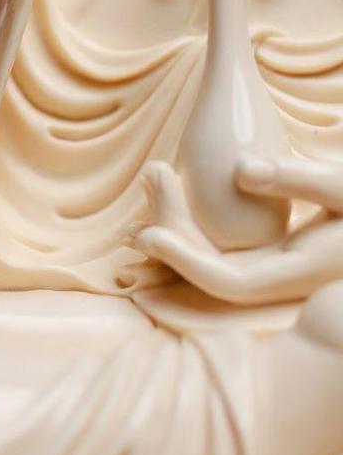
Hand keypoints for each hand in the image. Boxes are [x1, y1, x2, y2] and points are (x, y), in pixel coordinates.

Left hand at [128, 159, 342, 306]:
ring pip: (215, 256)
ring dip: (180, 222)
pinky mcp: (277, 250)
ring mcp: (281, 265)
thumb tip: (241, 171)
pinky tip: (176, 191)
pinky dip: (196, 223)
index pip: (231, 283)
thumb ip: (300, 180)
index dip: (186, 263)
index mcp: (304, 271)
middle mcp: (287, 277)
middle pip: (213, 270)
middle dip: (174, 230)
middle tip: (150, 178)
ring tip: (154, 177)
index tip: (150, 233)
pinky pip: (225, 245)